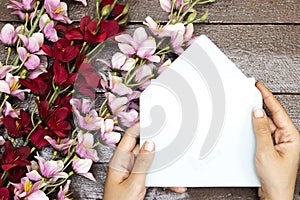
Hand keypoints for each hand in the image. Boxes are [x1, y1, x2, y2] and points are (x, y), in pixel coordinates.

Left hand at [103, 123, 185, 199]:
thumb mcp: (133, 183)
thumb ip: (142, 163)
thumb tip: (149, 145)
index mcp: (119, 161)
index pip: (128, 138)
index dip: (139, 127)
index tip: (150, 119)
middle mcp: (125, 164)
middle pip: (141, 148)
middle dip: (155, 144)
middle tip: (167, 137)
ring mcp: (132, 172)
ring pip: (149, 161)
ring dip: (161, 163)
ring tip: (173, 162)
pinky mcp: (138, 180)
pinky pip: (152, 173)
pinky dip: (162, 177)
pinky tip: (172, 182)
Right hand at [252, 82, 299, 199]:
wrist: (274, 195)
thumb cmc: (276, 178)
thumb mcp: (265, 151)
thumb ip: (261, 130)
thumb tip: (257, 112)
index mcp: (291, 136)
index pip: (278, 111)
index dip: (268, 97)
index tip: (260, 87)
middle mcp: (287, 138)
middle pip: (272, 116)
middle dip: (261, 105)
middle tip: (251, 94)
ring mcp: (279, 143)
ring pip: (266, 125)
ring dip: (257, 118)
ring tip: (247, 109)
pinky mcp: (271, 148)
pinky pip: (263, 133)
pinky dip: (256, 128)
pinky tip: (249, 125)